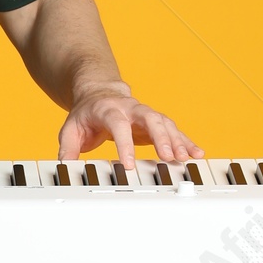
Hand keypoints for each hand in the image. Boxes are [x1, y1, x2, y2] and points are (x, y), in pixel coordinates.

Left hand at [58, 88, 203, 171]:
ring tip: (186, 158)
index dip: (125, 144)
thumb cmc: (86, 114)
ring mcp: (145, 114)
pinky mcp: (156, 122)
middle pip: (149, 118)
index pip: (118, 124)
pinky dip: (186, 141)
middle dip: (161, 138)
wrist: (99, 94)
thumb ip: (67, 148)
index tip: (129, 164)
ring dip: (177, 141)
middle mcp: (130, 108)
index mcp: (108, 109)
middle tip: (169, 157)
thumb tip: (65, 168)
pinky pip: (174, 130)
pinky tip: (197, 153)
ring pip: (165, 123)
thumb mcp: (71, 129)